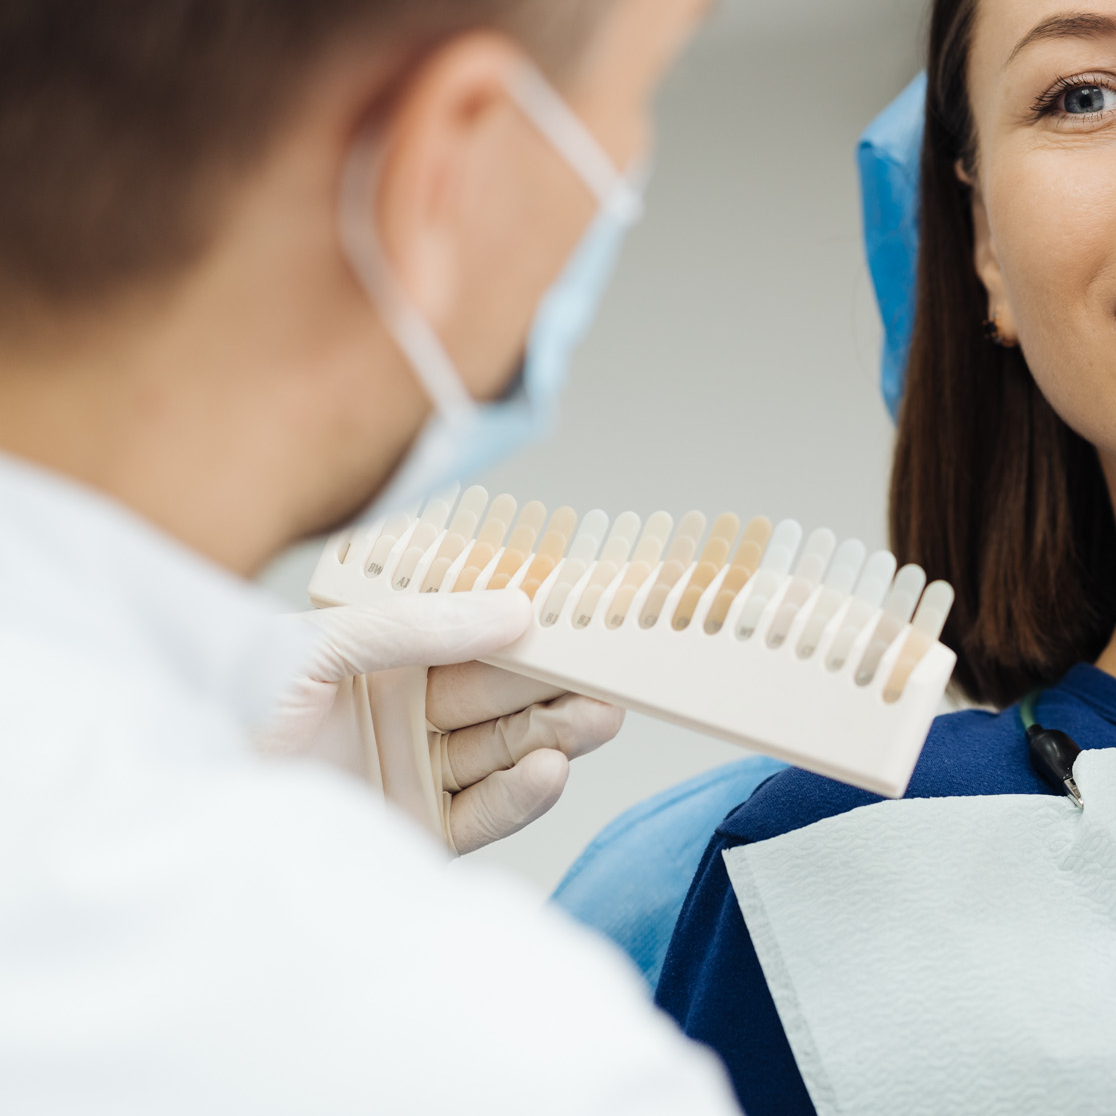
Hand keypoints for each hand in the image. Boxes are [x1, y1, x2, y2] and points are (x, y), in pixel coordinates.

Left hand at [257, 591, 623, 853]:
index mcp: (384, 656)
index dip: (531, 627)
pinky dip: (522, 794)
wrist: (176, 809)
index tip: (587, 616)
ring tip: (597, 718)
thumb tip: (514, 610)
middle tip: (612, 672)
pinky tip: (548, 769)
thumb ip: (416, 627)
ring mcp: (414, 772)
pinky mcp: (418, 833)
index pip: (475, 636)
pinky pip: (485, 812)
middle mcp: (404, 711)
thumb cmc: (224, 712)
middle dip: (557, 683)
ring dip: (555, 733)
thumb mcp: (316, 647)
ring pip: (507, 749)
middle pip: (503, 694)